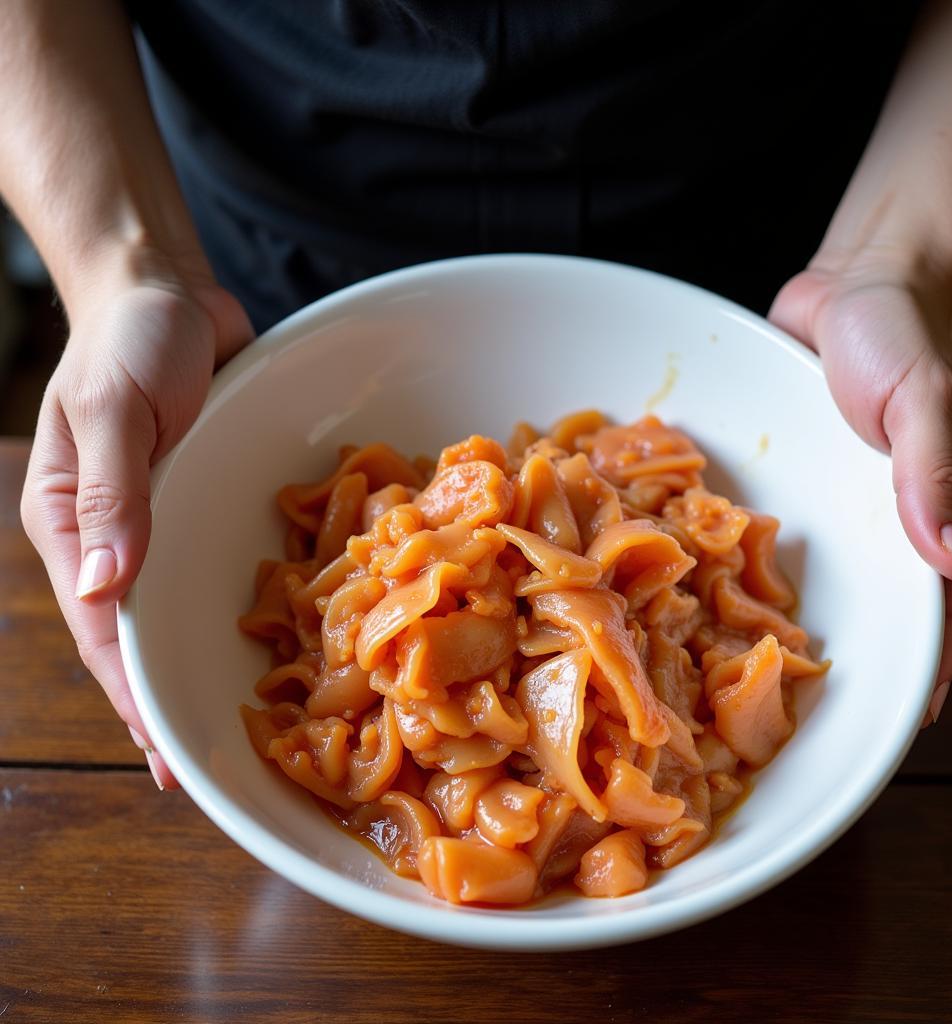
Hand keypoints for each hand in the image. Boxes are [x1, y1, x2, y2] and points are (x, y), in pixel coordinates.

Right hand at [21, 251, 252, 785]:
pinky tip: (279, 644)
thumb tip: (112, 586)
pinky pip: (222, 568)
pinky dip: (244, 609)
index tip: (166, 758)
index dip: (134, 696)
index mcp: (74, 525)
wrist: (168, 293)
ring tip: (248, 730)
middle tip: (210, 772)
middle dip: (169, 703)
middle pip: (144, 638)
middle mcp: (118, 537)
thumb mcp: (114, 407)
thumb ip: (113, 492)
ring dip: (207, 667)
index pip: (105, 630)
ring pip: (185, 613)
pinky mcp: (206, 504)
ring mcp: (165, 525)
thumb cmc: (130, 340)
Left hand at [769, 255, 951, 725]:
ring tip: (739, 674)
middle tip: (802, 717)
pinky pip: (762, 534)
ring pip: (810, 580)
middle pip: (870, 610)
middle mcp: (877, 522)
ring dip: (782, 622)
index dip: (929, 669)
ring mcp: (828, 506)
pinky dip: (740, 564)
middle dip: (844, 662)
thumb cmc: (898, 334)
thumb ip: (935, 474)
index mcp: (928, 512)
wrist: (848, 284)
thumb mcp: (925, 399)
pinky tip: (699, 594)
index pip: (943, 610)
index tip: (907, 724)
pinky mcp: (783, 484)